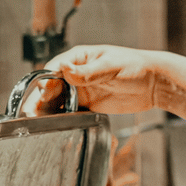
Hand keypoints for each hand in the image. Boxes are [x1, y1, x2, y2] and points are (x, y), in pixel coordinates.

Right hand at [36, 46, 169, 114]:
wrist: (154, 84)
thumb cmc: (136, 67)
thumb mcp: (111, 67)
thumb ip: (88, 72)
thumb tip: (65, 69)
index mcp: (79, 58)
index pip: (55, 68)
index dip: (46, 81)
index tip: (44, 93)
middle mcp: (76, 74)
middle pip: (51, 87)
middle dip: (40, 100)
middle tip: (31, 114)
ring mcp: (80, 90)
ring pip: (57, 101)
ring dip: (47, 111)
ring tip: (37, 124)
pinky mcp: (88, 105)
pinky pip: (70, 112)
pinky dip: (61, 119)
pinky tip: (54, 127)